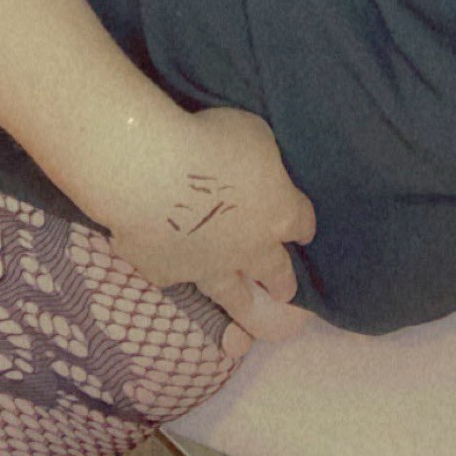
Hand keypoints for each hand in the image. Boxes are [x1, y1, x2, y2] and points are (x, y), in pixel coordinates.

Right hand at [105, 102, 316, 351]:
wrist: (154, 173)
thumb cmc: (213, 141)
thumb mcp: (255, 137)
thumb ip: (261, 163)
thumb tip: (256, 171)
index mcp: (279, 213)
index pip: (301, 224)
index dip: (302, 226)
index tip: (302, 230)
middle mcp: (249, 250)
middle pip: (275, 272)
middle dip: (282, 281)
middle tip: (285, 291)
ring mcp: (207, 267)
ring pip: (231, 295)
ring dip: (242, 305)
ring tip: (247, 319)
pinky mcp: (166, 273)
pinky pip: (174, 278)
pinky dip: (174, 272)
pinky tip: (170, 271)